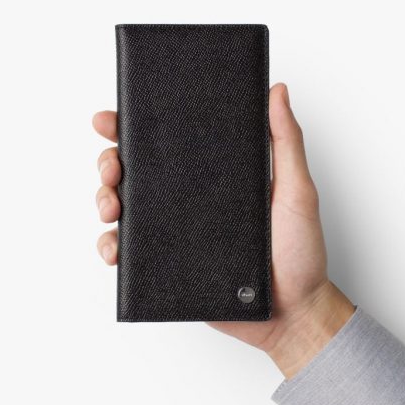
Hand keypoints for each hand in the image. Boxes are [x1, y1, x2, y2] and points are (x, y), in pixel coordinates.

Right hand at [93, 83, 353, 378]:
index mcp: (214, 177)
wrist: (292, 313)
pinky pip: (128, 253)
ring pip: (124, 209)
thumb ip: (287, 141)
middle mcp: (189, 201)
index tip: (113, 118)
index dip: (135, 129)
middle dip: (110, 162)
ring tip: (111, 206)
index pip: (168, 144)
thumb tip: (276, 91)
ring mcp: (176, 233)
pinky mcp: (168, 265)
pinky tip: (115, 247)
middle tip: (112, 166)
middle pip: (136, 172)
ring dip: (105, 200)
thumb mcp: (297, 190)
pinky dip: (111, 247)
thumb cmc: (300, 254)